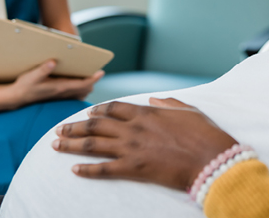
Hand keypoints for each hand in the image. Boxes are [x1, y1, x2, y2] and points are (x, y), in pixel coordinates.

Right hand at [9, 60, 103, 107]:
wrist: (17, 98)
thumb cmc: (24, 86)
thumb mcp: (31, 76)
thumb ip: (42, 69)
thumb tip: (53, 62)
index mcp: (60, 87)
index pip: (83, 84)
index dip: (93, 78)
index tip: (101, 72)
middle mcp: (64, 93)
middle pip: (86, 89)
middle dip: (93, 80)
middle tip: (96, 70)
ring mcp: (63, 97)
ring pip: (82, 93)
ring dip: (88, 85)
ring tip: (89, 75)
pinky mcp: (60, 97)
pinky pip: (76, 95)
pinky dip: (81, 89)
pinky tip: (79, 83)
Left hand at [52, 98, 236, 189]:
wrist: (211, 159)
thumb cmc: (204, 135)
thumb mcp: (188, 111)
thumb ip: (168, 103)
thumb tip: (153, 100)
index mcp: (146, 113)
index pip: (113, 108)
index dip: (97, 111)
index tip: (88, 113)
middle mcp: (133, 128)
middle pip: (95, 125)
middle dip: (74, 126)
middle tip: (60, 128)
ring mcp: (131, 148)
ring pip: (92, 144)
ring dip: (71, 143)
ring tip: (56, 144)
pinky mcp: (133, 168)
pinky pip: (103, 169)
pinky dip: (86, 169)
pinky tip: (74, 170)